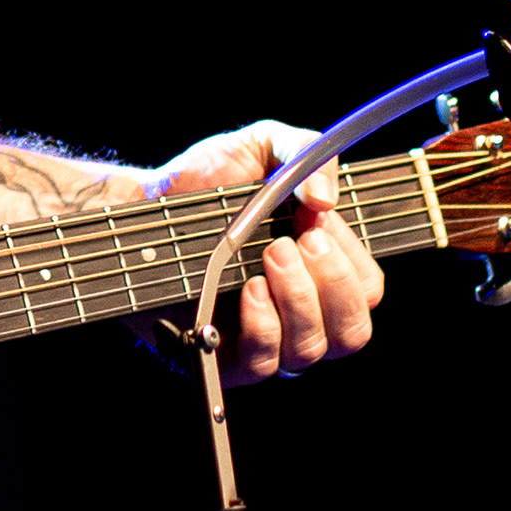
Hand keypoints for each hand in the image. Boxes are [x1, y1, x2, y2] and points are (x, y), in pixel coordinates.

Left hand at [145, 120, 386, 386]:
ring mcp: (265, 339)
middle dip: (331, 283)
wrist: (144, 201)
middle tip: (291, 241)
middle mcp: (300, 312)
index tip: (317, 225)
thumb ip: (306, 152)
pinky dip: (265, 324)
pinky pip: (265, 363)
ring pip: (311, 350)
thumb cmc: (207, 180)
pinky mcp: (224, 358)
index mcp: (320, 271)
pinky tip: (248, 288)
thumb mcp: (262, 147)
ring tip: (267, 255)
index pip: (366, 291)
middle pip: (352, 332)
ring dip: (298, 299)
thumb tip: (327, 200)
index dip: (350, 262)